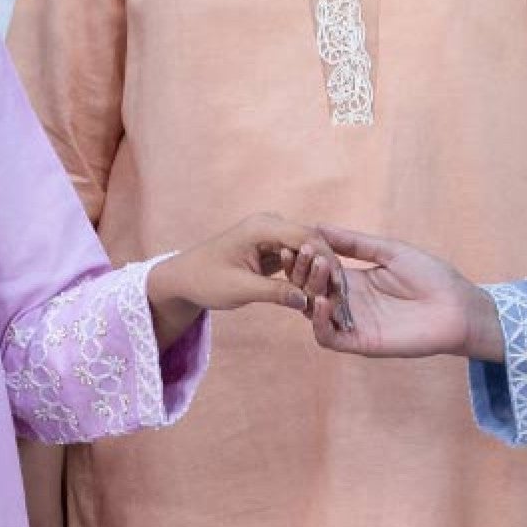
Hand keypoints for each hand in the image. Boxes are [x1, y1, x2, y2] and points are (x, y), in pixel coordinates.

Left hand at [146, 215, 327, 338]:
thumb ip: (274, 293)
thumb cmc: (205, 280)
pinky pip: (297, 259)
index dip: (327, 262)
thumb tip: (306, 301)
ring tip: (333, 297)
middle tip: (342, 296)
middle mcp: (269, 224)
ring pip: (307, 251)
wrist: (185, 278)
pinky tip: (317, 294)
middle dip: (327, 268)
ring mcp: (271, 235)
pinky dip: (307, 275)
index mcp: (261, 227)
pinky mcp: (272, 247)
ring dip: (319, 273)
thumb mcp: (240, 289)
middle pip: (311, 242)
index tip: (340, 286)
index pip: (307, 238)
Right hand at [287, 227, 502, 360]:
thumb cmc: (432, 277)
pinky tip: (324, 301)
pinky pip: (328, 338)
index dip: (305, 256)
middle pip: (310, 289)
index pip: (317, 269)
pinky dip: (319, 322)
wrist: (458, 306)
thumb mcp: (390, 250)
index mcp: (354, 280)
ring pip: (314, 312)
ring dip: (309, 291)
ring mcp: (353, 322)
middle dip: (302, 270)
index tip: (300, 239)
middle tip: (305, 252)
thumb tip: (318, 226)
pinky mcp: (360, 342)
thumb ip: (354, 243)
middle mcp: (349, 302)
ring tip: (319, 269)